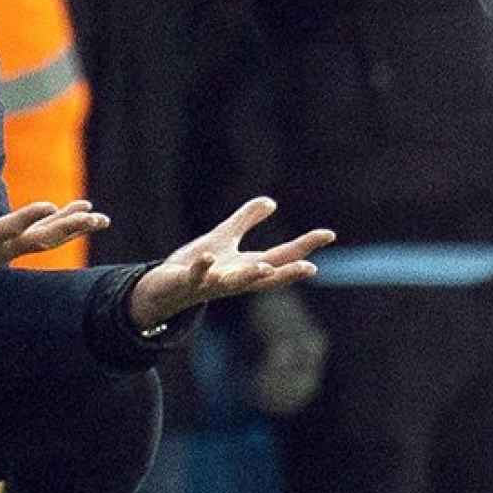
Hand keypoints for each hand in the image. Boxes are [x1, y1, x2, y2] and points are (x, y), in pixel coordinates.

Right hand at [0, 174, 109, 303]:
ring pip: (47, 238)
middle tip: (94, 215)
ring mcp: (8, 250)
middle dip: (69, 226)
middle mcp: (1, 248)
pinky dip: (61, 226)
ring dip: (73, 227)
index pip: (9, 227)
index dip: (29, 216)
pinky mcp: (10, 249)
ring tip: (99, 216)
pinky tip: (78, 214)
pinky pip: (42, 238)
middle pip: (42, 237)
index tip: (51, 204)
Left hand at [129, 197, 334, 329]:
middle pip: (266, 276)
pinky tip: (209, 258)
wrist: (163, 290)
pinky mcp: (188, 282)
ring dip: (250, 276)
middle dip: (287, 273)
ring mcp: (212, 284)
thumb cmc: (196, 266)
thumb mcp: (223, 239)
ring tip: (265, 268)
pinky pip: (197, 276)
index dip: (305, 246)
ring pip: (234, 283)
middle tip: (311, 267)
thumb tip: (272, 202)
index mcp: (246, 267)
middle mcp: (234, 279)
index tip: (329, 233)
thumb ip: (246, 220)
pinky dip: (203, 268)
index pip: (282, 256)